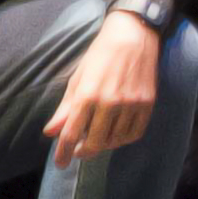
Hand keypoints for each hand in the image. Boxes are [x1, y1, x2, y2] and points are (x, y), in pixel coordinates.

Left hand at [49, 10, 163, 159]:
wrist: (134, 35)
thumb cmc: (101, 54)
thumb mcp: (78, 78)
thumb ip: (66, 108)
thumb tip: (50, 132)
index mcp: (87, 95)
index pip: (71, 133)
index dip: (63, 152)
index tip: (60, 163)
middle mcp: (110, 103)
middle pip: (94, 142)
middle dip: (83, 152)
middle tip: (78, 152)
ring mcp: (131, 104)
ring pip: (115, 140)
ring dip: (103, 145)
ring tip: (96, 140)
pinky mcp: (147, 103)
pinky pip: (135, 133)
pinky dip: (123, 140)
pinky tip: (116, 136)